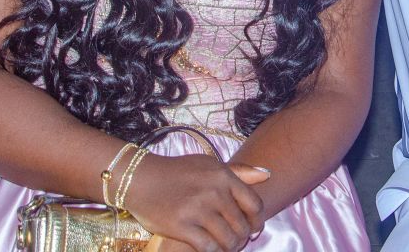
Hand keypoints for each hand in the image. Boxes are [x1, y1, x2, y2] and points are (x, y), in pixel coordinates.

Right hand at [126, 154, 268, 251]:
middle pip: (243, 225)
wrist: (141, 179)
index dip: (257, 221)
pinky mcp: (182, 226)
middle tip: (237, 241)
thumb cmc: (177, 172)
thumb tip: (267, 174)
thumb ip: (239, 172)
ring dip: (230, 248)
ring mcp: (198, 210)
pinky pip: (209, 248)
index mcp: (223, 176)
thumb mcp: (209, 164)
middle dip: (243, 238)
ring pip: (229, 240)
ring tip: (226, 247)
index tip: (253, 228)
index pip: (254, 205)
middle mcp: (214, 192)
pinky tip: (211, 249)